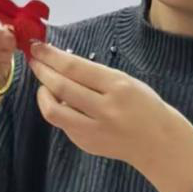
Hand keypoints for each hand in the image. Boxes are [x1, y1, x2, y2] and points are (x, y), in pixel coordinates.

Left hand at [28, 43, 192, 191]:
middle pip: (61, 87)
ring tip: (44, 84)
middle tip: (34, 60)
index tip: (38, 47)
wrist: (158, 143)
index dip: (52, 56)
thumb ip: (95, 76)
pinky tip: (61, 102)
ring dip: (43, 93)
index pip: (76, 68)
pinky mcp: (86, 144)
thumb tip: (61, 64)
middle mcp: (105, 109)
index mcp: (118, 87)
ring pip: (54, 111)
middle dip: (42, 71)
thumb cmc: (145, 106)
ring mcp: (94, 130)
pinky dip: (58, 109)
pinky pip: (63, 124)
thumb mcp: (127, 82)